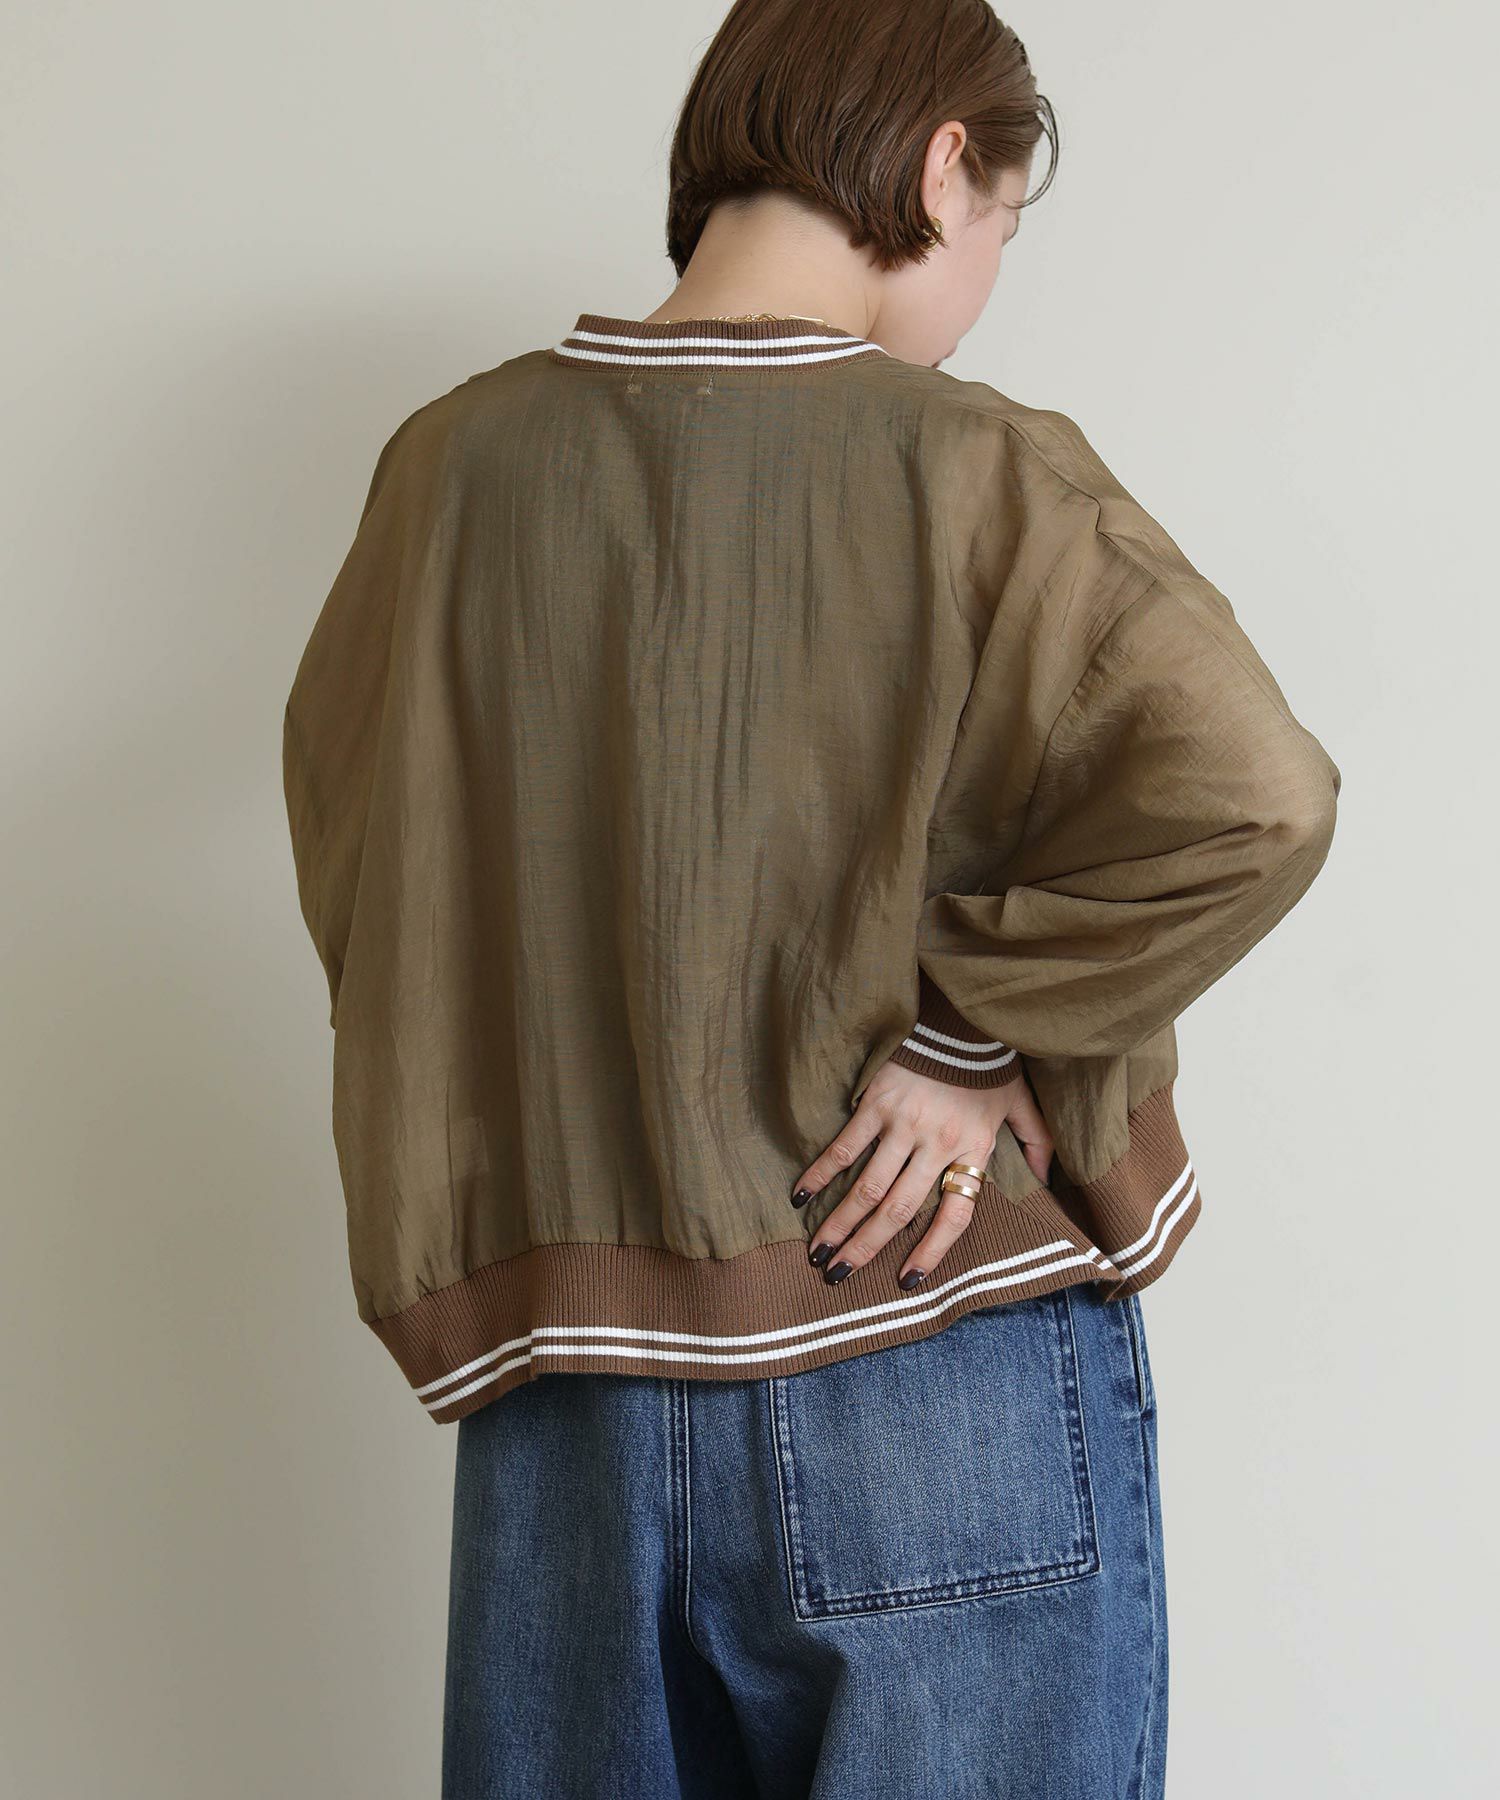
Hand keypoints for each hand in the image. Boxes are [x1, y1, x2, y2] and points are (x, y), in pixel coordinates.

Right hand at [790, 1060, 1053, 1291]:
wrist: (960, 1016)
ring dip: (839, 1223)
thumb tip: (1047, 1180)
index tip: (907, 1280)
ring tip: (818, 1251)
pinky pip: (845, 1146)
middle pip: (899, 1210)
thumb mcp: (1021, 1103)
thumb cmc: (989, 1062)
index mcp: (973, 1150)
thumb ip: (1037, 1142)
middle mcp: (937, 1145)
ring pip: (867, 1187)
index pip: (954, 1214)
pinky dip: (821, 1173)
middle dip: (867, 1247)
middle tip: (838, 1275)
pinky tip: (801, 1197)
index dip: (931, 1250)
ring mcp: (903, 1125)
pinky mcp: (877, 1102)